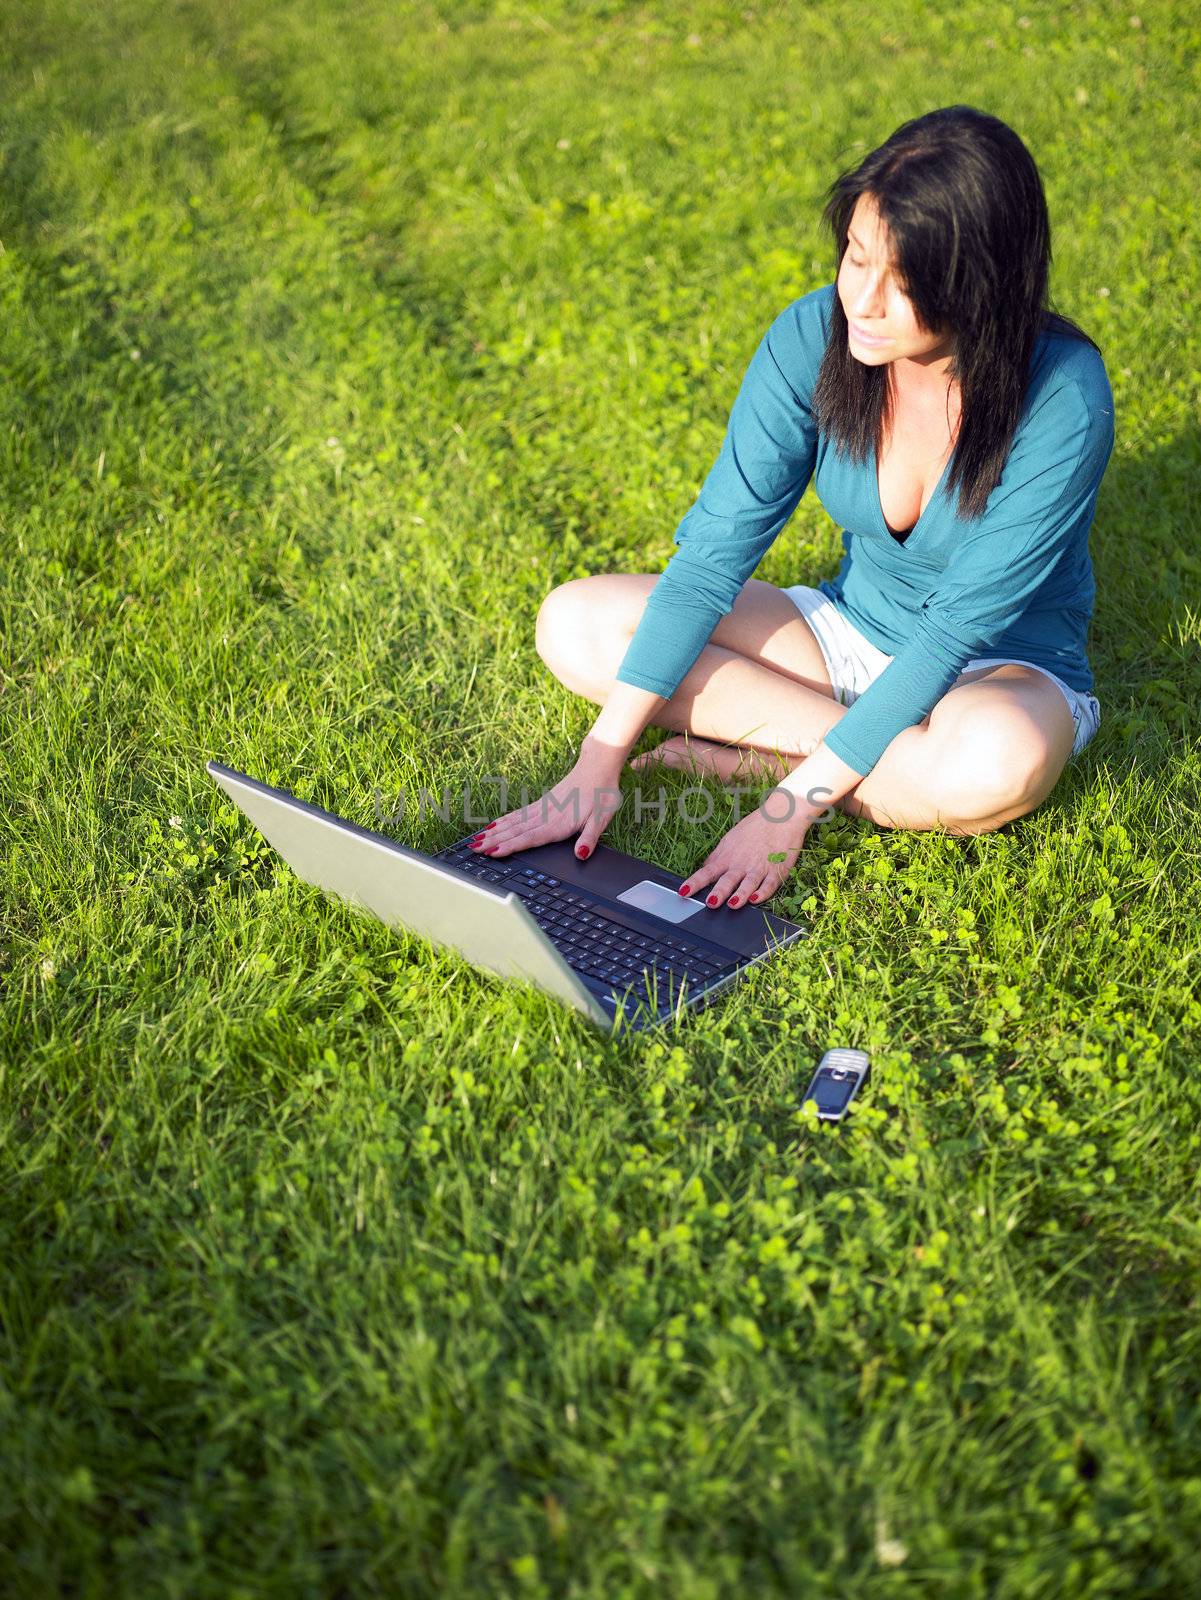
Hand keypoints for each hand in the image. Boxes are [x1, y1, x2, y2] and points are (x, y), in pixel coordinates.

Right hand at [468, 747, 624, 861]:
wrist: (598, 766)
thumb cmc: (602, 793)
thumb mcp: (603, 818)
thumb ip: (590, 837)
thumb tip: (581, 854)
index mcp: (560, 822)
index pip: (531, 837)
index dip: (511, 846)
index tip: (493, 852)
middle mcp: (546, 815)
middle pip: (516, 830)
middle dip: (494, 841)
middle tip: (474, 849)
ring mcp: (542, 808)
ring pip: (513, 822)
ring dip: (494, 832)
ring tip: (476, 840)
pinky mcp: (542, 803)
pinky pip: (518, 814)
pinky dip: (503, 821)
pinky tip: (493, 825)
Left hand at [678, 792, 810, 908]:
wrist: (780, 817)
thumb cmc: (754, 828)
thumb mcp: (730, 839)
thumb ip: (717, 856)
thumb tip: (704, 868)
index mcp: (728, 857)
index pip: (707, 872)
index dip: (694, 883)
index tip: (683, 892)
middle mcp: (741, 864)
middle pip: (728, 880)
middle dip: (719, 892)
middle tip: (710, 903)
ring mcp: (759, 867)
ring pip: (748, 884)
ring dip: (740, 895)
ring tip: (733, 904)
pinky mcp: (777, 870)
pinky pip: (770, 884)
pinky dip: (763, 893)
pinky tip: (756, 899)